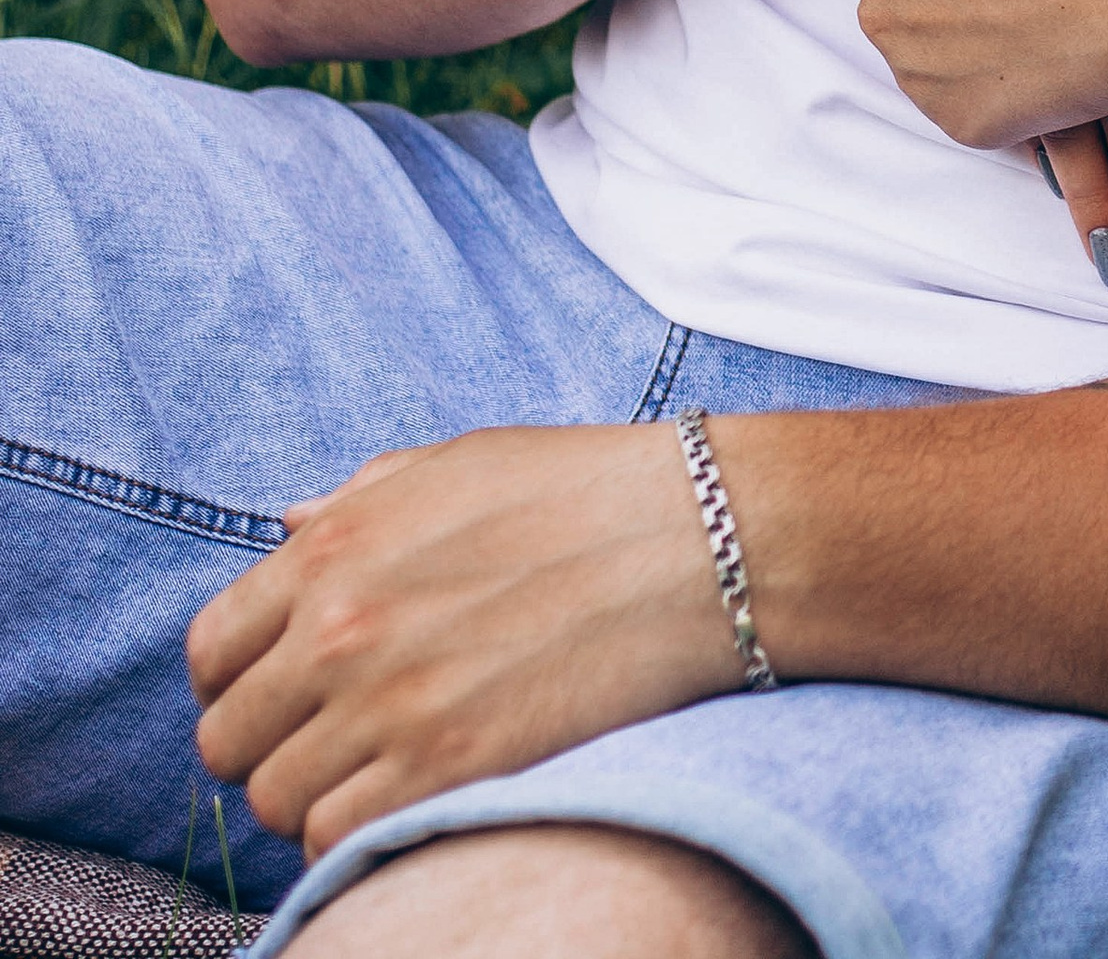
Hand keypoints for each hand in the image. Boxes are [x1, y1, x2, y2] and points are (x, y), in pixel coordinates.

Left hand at [187, 424, 732, 856]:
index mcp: (336, 546)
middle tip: (332, 739)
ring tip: (381, 769)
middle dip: (271, 746)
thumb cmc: (582, 490)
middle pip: (229, 744)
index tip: (282, 692)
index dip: (238, 682)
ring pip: (279, 804)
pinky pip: (340, 841)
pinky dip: (362, 833)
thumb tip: (285, 525)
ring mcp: (390, 707)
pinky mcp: (446, 773)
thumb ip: (356, 499)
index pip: (211, 653)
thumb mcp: (456, 464)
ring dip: (318, 796)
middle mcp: (342, 629)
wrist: (698, 540)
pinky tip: (414, 795)